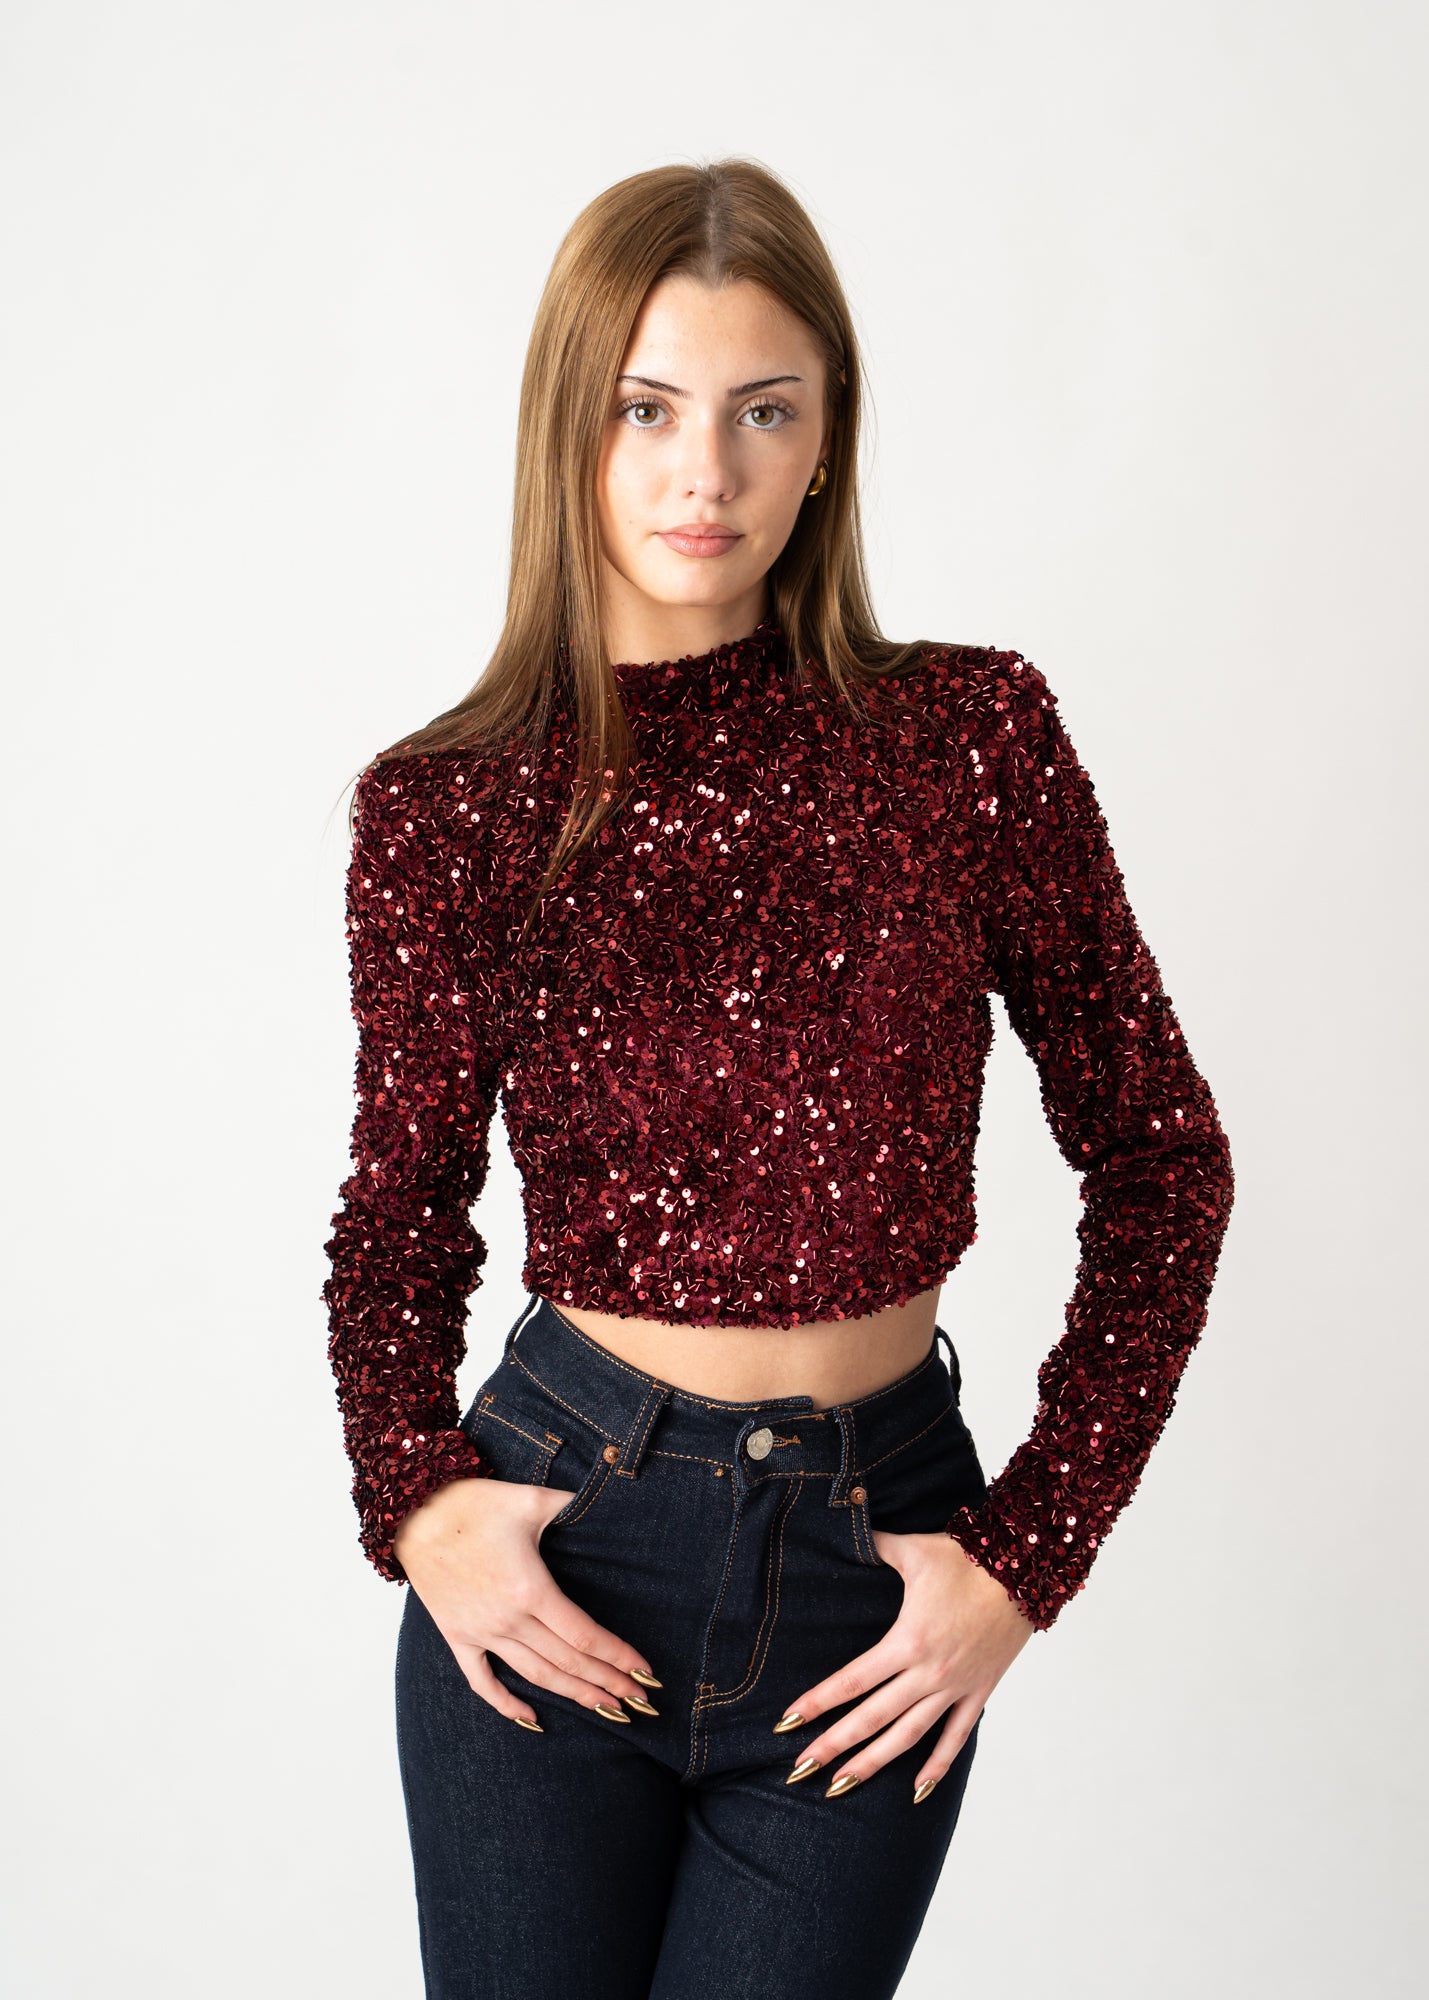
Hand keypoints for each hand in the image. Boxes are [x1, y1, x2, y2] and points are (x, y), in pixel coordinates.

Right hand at [393, 1476, 661, 1729]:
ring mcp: (480, 1632)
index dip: (618, 1657)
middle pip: (567, 1663)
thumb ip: (573, 1505)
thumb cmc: (474, 1504)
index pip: (584, 1636)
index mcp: (530, 1589)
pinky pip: (482, 1681)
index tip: (645, 1673)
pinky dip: (506, 1704)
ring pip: (535, 1676)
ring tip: (607, 1710)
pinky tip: (532, 1720)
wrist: (414, 1512)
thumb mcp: (531, 1500)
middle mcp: (507, 1619)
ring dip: (573, 1696)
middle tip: (641, 1703)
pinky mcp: (457, 1636)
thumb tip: (608, 1498)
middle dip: (608, 1683)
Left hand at [776, 1529, 1034, 1799]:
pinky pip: (955, 1738)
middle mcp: (928, 1672)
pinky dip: (936, 1767)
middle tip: (799, 1770)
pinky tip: (915, 1791)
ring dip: (873, 1763)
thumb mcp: (914, 1549)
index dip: (818, 1702)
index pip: (853, 1679)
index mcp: (908, 1640)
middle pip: (872, 1717)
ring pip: (907, 1736)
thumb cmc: (968, 1559)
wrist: (1027, 1572)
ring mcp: (955, 1687)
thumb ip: (875, 1543)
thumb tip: (846, 1520)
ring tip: (841, 1786)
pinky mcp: (978, 1692)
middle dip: (833, 1745)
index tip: (787, 1723)